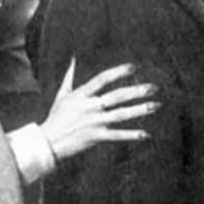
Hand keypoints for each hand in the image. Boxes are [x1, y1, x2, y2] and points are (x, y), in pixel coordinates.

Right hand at [40, 61, 160, 162]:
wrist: (47, 143)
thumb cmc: (56, 118)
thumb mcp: (62, 95)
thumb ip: (69, 77)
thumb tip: (73, 59)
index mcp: (82, 95)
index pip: (102, 79)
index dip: (118, 72)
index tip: (133, 67)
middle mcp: (89, 107)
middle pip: (117, 96)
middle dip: (136, 91)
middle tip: (154, 87)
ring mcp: (94, 122)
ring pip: (121, 114)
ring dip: (139, 110)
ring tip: (156, 105)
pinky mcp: (96, 136)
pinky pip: (117, 135)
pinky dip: (132, 135)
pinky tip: (146, 134)